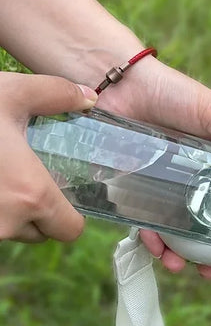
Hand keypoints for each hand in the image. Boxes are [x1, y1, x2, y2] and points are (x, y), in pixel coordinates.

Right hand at [0, 72, 97, 242]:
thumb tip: (87, 98)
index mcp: (30, 195)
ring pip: (7, 230)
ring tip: (2, 173)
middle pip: (39, 231)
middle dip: (39, 210)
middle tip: (30, 178)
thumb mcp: (13, 93)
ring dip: (9, 209)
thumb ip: (58, 95)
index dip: (72, 216)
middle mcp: (4, 222)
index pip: (69, 230)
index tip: (66, 197)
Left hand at [96, 57, 210, 277]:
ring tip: (179, 264)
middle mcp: (188, 175)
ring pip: (172, 226)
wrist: (119, 83)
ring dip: (177, 250)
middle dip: (207, 248)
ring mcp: (159, 184)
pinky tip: (155, 246)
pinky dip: (148, 237)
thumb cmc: (171, 92)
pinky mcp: (130, 188)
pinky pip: (140, 219)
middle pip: (202, 219)